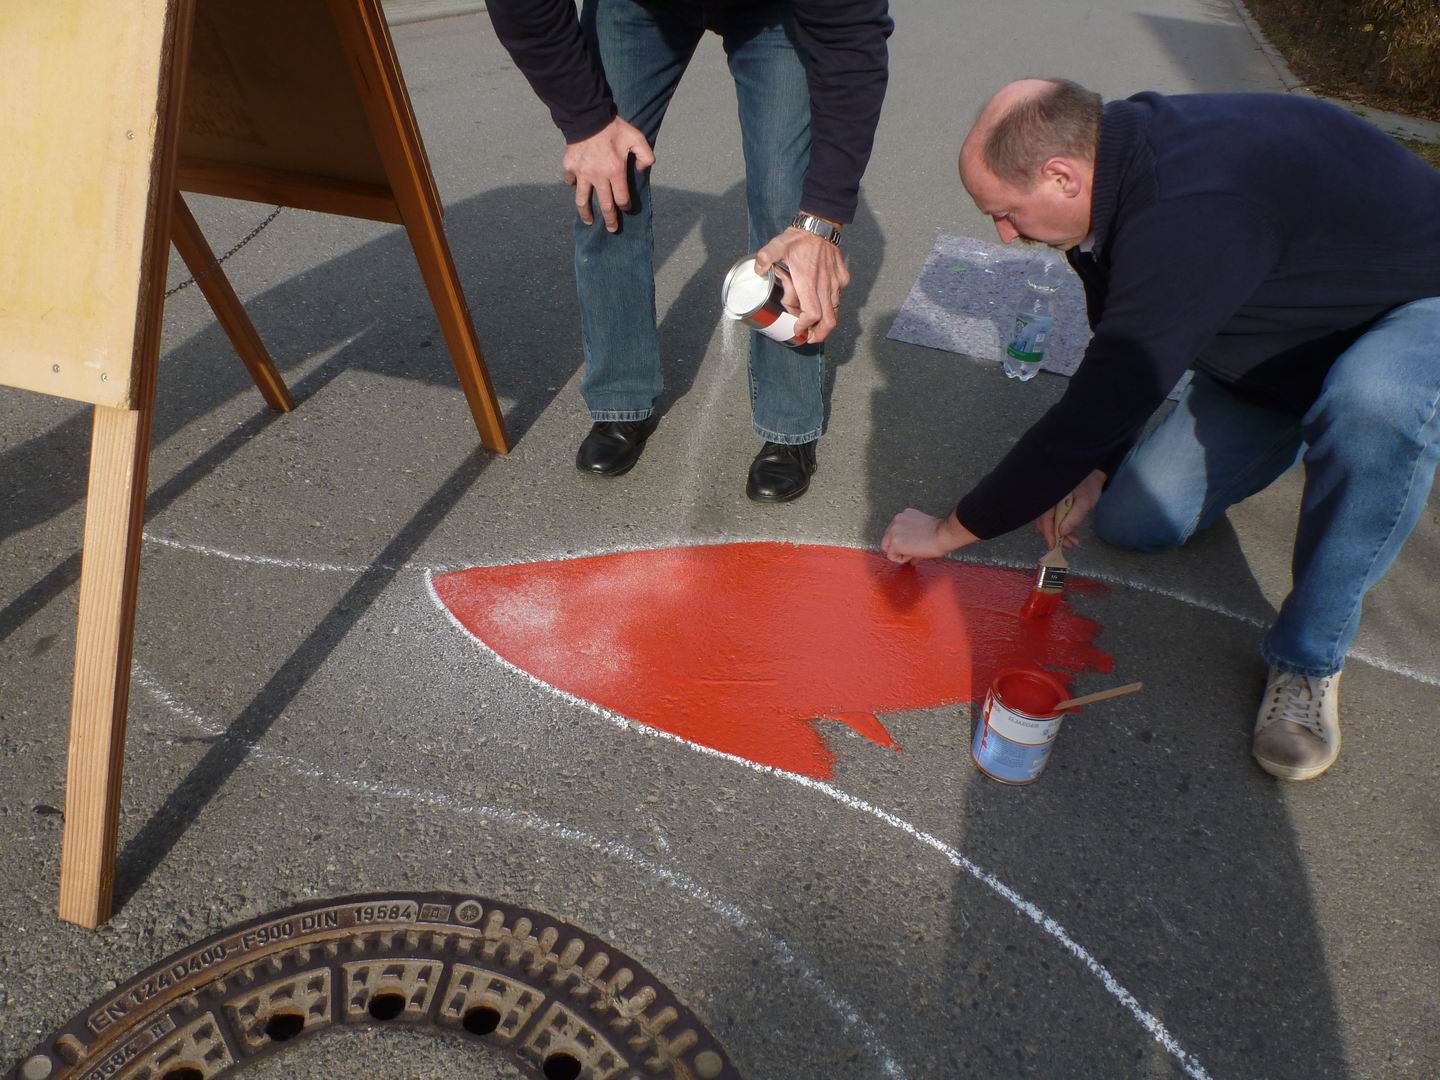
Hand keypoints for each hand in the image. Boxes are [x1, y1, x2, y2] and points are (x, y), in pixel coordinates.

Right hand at [562, 116, 655, 231]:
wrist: (587, 116)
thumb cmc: (613, 127)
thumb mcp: (637, 137)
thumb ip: (646, 155)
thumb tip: (642, 171)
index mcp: (615, 171)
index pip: (621, 198)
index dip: (625, 206)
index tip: (626, 208)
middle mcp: (598, 177)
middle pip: (604, 206)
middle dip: (610, 220)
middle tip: (612, 229)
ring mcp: (582, 173)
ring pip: (582, 200)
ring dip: (586, 213)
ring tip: (588, 221)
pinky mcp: (569, 167)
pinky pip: (570, 181)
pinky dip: (573, 185)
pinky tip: (576, 187)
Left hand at [754, 225, 850, 343]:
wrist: (822, 223)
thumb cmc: (800, 237)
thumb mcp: (778, 245)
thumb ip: (765, 257)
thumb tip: (757, 270)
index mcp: (809, 282)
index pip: (812, 313)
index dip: (805, 325)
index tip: (797, 329)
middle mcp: (825, 285)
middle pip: (829, 320)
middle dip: (820, 333)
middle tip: (810, 338)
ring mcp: (836, 282)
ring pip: (835, 310)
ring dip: (826, 321)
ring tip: (816, 326)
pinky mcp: (842, 276)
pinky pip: (839, 295)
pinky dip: (832, 303)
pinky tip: (823, 301)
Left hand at [881, 509, 978, 564]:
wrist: (944, 534)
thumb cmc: (940, 532)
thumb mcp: (923, 530)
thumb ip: (912, 539)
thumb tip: (911, 558)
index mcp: (904, 515)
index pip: (895, 531)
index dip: (903, 541)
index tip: (913, 545)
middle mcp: (896, 520)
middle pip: (887, 539)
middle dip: (897, 548)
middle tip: (912, 551)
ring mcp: (894, 530)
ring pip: (888, 548)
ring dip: (900, 553)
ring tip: (915, 551)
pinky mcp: (895, 542)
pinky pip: (892, 556)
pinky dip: (902, 559)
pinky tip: (914, 553)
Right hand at [1036, 470, 1106, 549]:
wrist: (1093, 477)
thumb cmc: (1089, 486)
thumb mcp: (1084, 502)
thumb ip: (1074, 517)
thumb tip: (1062, 532)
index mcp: (1052, 496)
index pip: (1045, 518)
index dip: (1048, 533)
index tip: (1053, 546)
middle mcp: (1047, 500)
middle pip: (1044, 522)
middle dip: (1055, 536)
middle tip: (1068, 546)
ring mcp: (1050, 504)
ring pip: (1049, 523)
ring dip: (1059, 535)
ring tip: (1072, 542)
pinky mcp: (1054, 507)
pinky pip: (1053, 520)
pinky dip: (1060, 529)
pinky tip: (1070, 535)